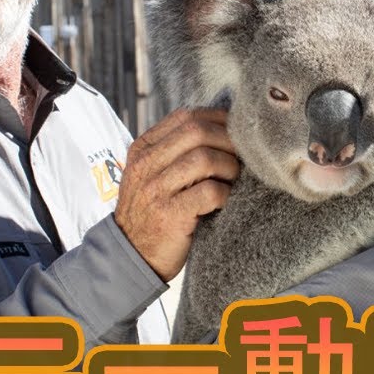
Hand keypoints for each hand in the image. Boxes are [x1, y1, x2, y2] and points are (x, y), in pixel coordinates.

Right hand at [114, 108, 237, 280]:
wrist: (131, 256)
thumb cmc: (152, 212)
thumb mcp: (152, 174)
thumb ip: (176, 151)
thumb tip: (222, 128)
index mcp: (143, 149)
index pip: (185, 117)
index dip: (217, 119)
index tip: (236, 129)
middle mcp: (146, 165)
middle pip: (197, 132)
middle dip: (228, 140)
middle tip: (242, 156)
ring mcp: (156, 189)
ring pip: (205, 159)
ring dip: (229, 167)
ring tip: (233, 180)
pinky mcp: (170, 215)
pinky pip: (209, 192)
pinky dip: (226, 194)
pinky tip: (226, 201)